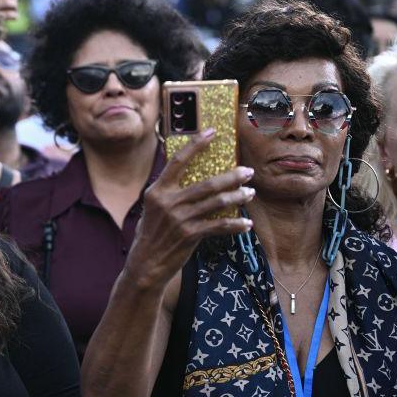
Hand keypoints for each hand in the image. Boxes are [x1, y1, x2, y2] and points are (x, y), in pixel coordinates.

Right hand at [126, 129, 254, 290]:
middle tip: (248, 171)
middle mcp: (168, 202)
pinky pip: (219, 226)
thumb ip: (168, 194)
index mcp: (157, 191)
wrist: (146, 264)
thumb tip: (190, 178)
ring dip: (237, 197)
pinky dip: (235, 224)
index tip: (213, 132)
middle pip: (207, 183)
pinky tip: (246, 223)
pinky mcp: (190, 235)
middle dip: (232, 176)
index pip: (178, 161)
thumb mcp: (152, 209)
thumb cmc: (150, 235)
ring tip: (250, 193)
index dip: (197, 144)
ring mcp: (180, 219)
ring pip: (217, 202)